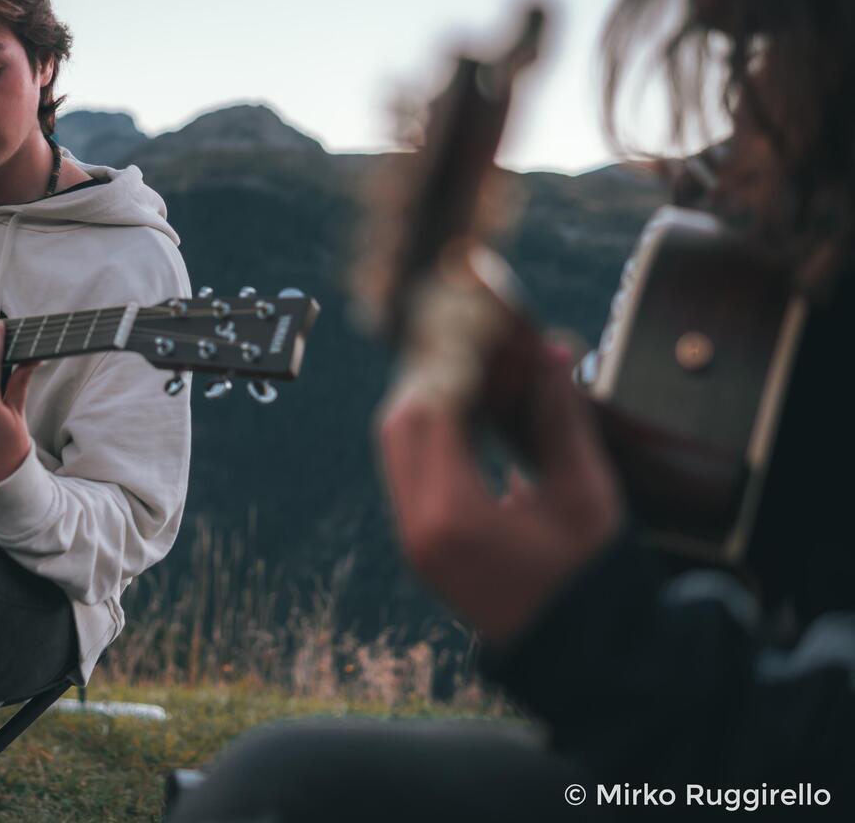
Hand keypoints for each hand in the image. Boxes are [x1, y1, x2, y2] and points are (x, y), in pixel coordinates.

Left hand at [375, 340, 622, 647]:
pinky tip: (473, 416)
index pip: (434, 411)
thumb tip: (552, 352)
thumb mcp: (584, 495)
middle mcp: (417, 526)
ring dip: (430, 404)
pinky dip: (432, 437)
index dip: (456, 362)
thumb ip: (560, 419)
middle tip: (473, 346)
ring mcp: (411, 539)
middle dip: (433, 377)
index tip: (482, 329)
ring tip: (478, 375)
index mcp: (453, 514)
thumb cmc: (591, 579)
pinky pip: (409, 473)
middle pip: (401, 424)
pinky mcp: (418, 546)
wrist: (583, 661)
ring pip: (398, 447)